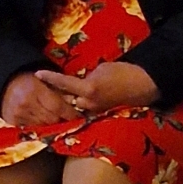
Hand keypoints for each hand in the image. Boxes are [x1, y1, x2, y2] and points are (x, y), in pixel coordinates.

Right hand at [0, 71, 78, 129]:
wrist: (6, 83)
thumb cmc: (30, 81)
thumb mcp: (46, 82)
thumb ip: (60, 92)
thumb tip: (78, 104)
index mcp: (36, 90)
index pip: (58, 106)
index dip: (70, 113)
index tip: (79, 116)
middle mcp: (26, 103)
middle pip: (51, 119)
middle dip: (62, 120)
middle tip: (69, 118)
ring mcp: (18, 114)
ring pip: (43, 126)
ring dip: (52, 124)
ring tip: (56, 119)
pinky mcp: (13, 122)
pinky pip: (33, 128)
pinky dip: (40, 126)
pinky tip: (43, 120)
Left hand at [31, 61, 158, 115]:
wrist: (145, 85)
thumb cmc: (125, 73)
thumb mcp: (102, 69)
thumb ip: (87, 76)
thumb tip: (79, 82)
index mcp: (88, 89)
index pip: (63, 82)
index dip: (50, 77)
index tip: (37, 74)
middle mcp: (88, 103)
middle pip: (64, 100)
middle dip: (54, 96)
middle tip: (43, 89)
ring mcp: (94, 111)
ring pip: (73, 108)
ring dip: (66, 103)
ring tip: (55, 98)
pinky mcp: (100, 115)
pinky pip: (84, 110)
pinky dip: (78, 106)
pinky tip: (74, 103)